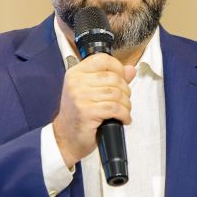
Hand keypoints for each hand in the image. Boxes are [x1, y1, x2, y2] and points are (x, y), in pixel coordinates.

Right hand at [53, 53, 136, 168]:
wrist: (66, 137)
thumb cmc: (79, 115)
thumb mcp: (91, 91)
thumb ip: (111, 78)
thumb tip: (130, 69)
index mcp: (75, 73)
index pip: (102, 59)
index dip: (118, 68)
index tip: (122, 79)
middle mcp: (76, 82)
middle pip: (113, 78)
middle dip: (125, 91)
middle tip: (123, 101)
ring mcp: (80, 97)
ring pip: (116, 94)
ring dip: (126, 104)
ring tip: (123, 111)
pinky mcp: (86, 112)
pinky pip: (114, 108)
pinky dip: (124, 114)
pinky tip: (122, 119)